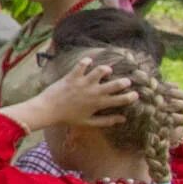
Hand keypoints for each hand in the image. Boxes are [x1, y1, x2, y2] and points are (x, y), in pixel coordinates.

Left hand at [20, 56, 134, 132]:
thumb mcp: (88, 122)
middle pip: (117, 84)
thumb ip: (106, 121)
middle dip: (125, 82)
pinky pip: (82, 64)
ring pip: (101, 70)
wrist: (47, 110)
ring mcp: (83, 83)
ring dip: (106, 69)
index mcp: (99, 104)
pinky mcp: (72, 76)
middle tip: (125, 81)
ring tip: (106, 71)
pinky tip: (88, 62)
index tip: (135, 94)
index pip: (121, 100)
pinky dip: (86, 61)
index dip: (131, 97)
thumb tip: (123, 119)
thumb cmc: (67, 118)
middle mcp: (94, 92)